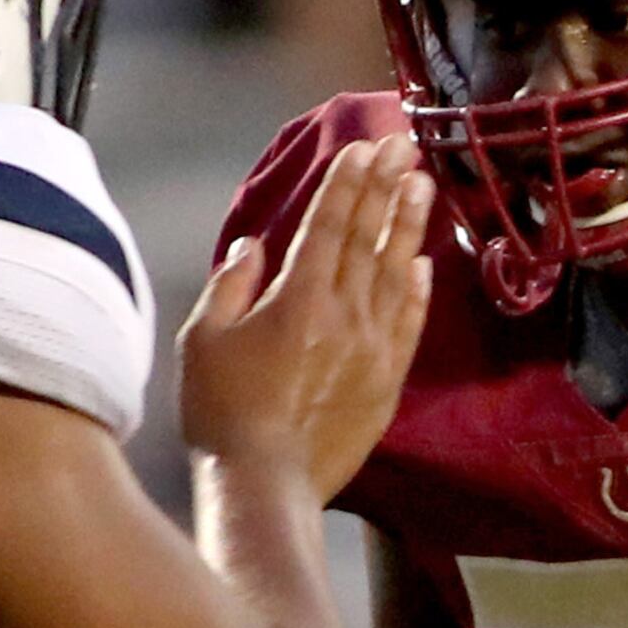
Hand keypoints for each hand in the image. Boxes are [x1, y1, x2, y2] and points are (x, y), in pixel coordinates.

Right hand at [178, 134, 432, 501]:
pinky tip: (424, 263)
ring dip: (409, 226)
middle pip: (369, 238)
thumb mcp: (203, 339)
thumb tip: (253, 248)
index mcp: (297, 297)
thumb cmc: (222, 411)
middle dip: (387, 186)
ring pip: (396, 273)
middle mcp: (343, 313)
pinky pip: (409, 323)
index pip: (329, 224)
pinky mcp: (388, 381)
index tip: (366, 147)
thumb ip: (230, 287)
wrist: (267, 482)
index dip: (348, 182)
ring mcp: (372, 347)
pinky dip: (418, 290)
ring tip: (423, 185)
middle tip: (406, 145)